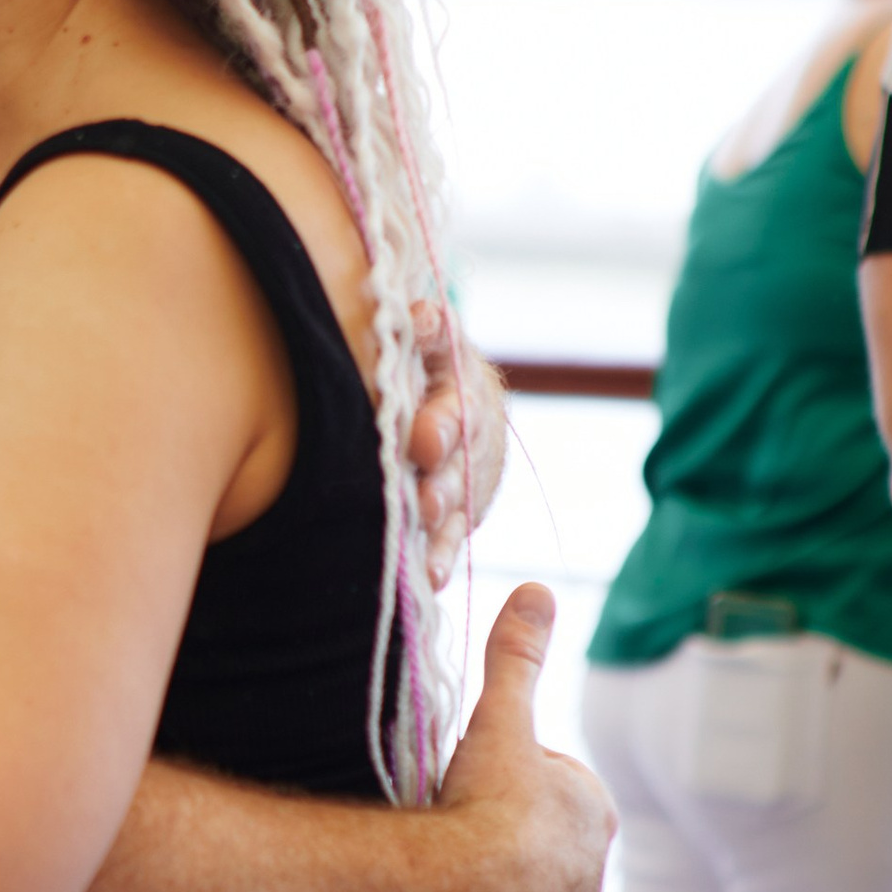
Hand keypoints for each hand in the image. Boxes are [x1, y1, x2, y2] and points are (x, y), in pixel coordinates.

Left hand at [405, 304, 506, 587]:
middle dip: (444, 481)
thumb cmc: (420, 359)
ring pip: (460, 499)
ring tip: (423, 548)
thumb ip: (427, 331)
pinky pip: (453, 535)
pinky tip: (429, 576)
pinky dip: (442, 555)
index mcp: (464, 380)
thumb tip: (418, 316)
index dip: (442, 421)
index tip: (423, 443)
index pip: (459, 398)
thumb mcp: (428, 340)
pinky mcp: (462, 508)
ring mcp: (471, 470)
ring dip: (443, 524)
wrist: (441, 390)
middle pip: (463, 457)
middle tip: (427, 501)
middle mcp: (474, 427)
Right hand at [434, 585, 613, 891]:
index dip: (504, 774)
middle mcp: (590, 872)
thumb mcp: (499, 719)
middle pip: (536, 837)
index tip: (470, 781)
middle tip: (450, 821)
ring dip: (487, 881)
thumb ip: (516, 657)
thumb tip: (534, 591)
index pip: (549, 779)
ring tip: (443, 870)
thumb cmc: (488, 808)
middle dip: (498, 830)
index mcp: (593, 810)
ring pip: (521, 890)